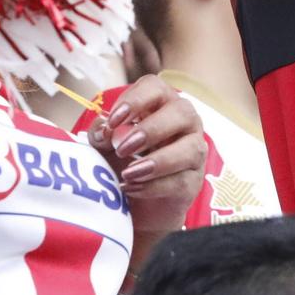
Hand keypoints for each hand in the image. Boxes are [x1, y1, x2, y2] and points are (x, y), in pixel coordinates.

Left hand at [88, 75, 205, 240]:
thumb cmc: (123, 165)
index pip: (156, 88)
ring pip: (191, 149)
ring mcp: (194, 152)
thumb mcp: (104, 147)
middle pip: (182, 112)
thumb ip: (100, 135)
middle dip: (152, 129)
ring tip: (129, 174)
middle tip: (122, 148)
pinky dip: (155, 186)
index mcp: (160, 106)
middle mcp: (184, 123)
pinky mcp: (193, 181)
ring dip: (158, 161)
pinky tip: (132, 189)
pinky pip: (182, 180)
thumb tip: (103, 129)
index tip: (113, 121)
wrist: (134, 205)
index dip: (135, 100)